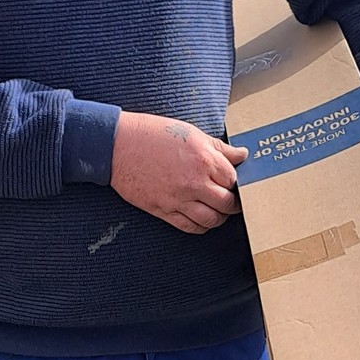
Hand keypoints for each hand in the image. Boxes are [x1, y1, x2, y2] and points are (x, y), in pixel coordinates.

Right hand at [111, 112, 246, 233]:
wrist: (117, 145)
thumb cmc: (152, 134)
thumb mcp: (191, 133)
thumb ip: (219, 148)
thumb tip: (242, 155)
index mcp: (204, 160)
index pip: (233, 179)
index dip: (237, 182)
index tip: (235, 182)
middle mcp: (194, 182)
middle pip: (227, 203)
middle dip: (233, 203)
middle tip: (232, 200)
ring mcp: (178, 199)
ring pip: (211, 219)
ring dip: (219, 217)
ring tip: (218, 210)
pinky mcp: (163, 210)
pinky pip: (190, 226)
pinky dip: (201, 226)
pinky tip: (202, 219)